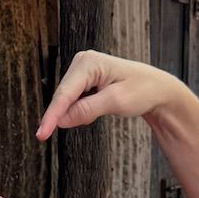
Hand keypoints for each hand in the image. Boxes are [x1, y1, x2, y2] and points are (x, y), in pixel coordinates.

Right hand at [37, 51, 182, 141]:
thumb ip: (87, 110)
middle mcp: (82, 62)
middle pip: (64, 97)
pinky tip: (102, 106)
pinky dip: (84, 111)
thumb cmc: (142, 91)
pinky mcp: (84, 80)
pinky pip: (75, 101)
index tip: (41, 135)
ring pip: (68, 101)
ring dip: (80, 113)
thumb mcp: (116, 102)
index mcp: (89, 62)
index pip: (64, 94)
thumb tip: (61, 120)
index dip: (52, 116)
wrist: (157, 89)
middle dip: (71, 114)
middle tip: (96, 117)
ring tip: (107, 107)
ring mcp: (82, 71)